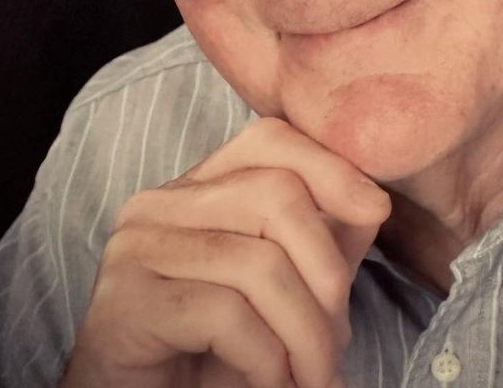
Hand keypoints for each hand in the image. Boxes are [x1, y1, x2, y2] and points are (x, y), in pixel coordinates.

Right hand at [60, 117, 390, 387]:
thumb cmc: (213, 356)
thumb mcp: (281, 290)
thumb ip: (321, 241)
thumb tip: (372, 202)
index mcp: (194, 188)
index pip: (269, 139)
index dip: (329, 166)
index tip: (376, 209)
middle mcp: (158, 205)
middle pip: (274, 195)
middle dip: (326, 274)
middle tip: (337, 345)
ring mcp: (137, 249)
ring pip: (258, 263)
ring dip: (306, 335)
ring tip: (313, 378)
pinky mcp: (126, 303)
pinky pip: (225, 315)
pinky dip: (267, 361)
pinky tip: (271, 386)